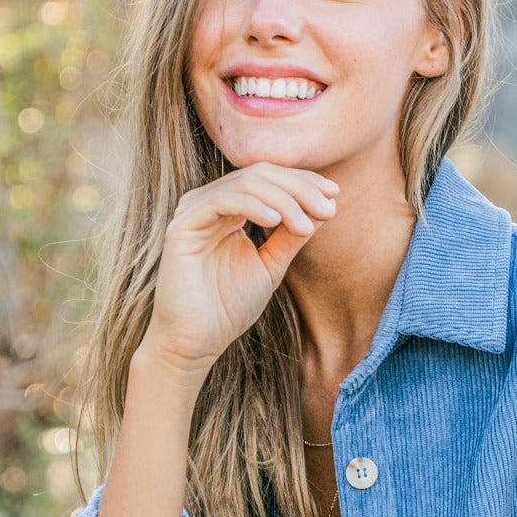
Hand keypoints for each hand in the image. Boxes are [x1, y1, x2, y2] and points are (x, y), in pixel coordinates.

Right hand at [140, 161, 339, 376]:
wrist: (196, 342)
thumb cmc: (228, 308)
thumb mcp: (271, 266)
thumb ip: (291, 237)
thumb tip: (324, 208)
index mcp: (228, 208)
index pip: (268, 179)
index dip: (302, 182)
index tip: (334, 195)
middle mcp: (209, 203)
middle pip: (259, 174)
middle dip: (299, 188)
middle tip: (328, 208)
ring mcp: (193, 211)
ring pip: (245, 184)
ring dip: (284, 200)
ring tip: (307, 225)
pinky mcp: (182, 226)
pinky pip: (222, 201)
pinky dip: (252, 206)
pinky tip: (275, 220)